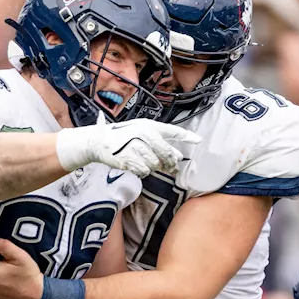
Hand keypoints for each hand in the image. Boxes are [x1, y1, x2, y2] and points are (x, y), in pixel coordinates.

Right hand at [56, 119, 201, 176]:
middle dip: (171, 163)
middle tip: (171, 168)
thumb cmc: (124, 136)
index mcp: (150, 126)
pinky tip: (136, 165)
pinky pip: (143, 171)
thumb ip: (159, 142)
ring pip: (155, 165)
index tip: (198, 140)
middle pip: (167, 154)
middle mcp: (145, 135)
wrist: (100, 141)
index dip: (187, 136)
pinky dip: (142, 171)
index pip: (173, 131)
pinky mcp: (129, 159)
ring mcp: (137, 148)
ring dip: (153, 167)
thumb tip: (177, 157)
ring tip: (144, 162)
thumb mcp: (141, 131)